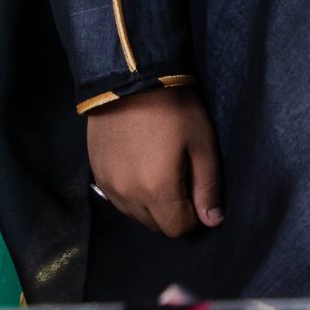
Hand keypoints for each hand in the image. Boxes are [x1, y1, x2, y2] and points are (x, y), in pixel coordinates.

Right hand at [86, 87, 222, 236]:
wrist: (130, 81)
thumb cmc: (174, 109)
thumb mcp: (201, 143)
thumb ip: (207, 186)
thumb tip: (212, 221)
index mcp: (157, 191)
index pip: (178, 228)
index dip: (194, 216)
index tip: (198, 191)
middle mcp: (128, 196)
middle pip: (156, 225)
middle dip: (173, 211)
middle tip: (182, 178)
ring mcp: (108, 186)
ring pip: (135, 215)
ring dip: (151, 205)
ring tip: (162, 171)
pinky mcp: (97, 175)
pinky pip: (118, 200)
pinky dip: (132, 194)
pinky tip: (141, 168)